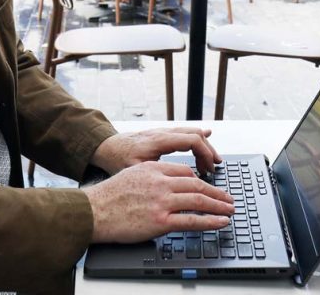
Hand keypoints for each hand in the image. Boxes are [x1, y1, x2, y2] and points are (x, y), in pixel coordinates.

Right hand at [83, 161, 234, 242]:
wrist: (94, 211)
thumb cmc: (108, 196)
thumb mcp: (132, 175)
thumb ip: (151, 177)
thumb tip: (166, 184)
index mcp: (154, 169)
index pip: (185, 173)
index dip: (201, 181)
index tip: (209, 188)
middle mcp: (160, 182)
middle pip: (197, 185)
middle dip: (217, 193)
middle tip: (228, 198)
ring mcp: (161, 201)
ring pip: (199, 201)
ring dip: (219, 206)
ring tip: (229, 210)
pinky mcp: (160, 220)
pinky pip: (192, 220)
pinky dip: (210, 221)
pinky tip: (220, 222)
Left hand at [89, 128, 221, 175]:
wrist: (104, 147)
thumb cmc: (116, 160)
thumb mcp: (134, 171)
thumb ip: (154, 176)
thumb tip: (172, 187)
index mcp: (158, 141)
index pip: (191, 140)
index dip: (205, 154)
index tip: (209, 169)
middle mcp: (162, 132)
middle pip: (195, 135)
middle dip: (209, 150)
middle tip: (215, 167)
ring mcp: (162, 131)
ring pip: (190, 132)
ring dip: (204, 145)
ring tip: (213, 160)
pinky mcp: (160, 134)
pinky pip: (183, 132)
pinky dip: (196, 138)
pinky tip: (206, 138)